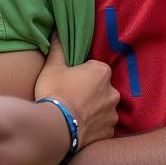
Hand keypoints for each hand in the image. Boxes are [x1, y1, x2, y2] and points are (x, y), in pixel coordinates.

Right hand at [34, 34, 118, 148]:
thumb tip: (57, 32)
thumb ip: (58, 49)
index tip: (69, 81)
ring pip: (103, 107)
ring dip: (93, 109)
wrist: (57, 128)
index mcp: (102, 72)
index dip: (81, 74)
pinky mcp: (109, 132)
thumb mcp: (52, 67)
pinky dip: (94, 126)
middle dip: (90, 91)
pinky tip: (79, 127)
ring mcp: (113, 114)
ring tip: (74, 114)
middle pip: (100, 88)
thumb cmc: (55, 93)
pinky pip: (102, 125)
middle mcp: (113, 92)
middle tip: (71, 97)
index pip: (94, 68)